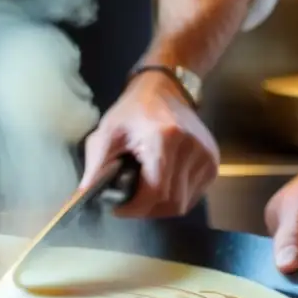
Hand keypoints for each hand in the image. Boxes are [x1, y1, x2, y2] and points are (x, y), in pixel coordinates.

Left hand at [81, 71, 218, 216]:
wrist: (166, 88)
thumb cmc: (133, 110)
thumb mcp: (108, 132)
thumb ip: (96, 165)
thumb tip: (85, 196)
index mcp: (164, 139)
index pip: (155, 192)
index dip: (135, 208)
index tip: (117, 208)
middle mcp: (192, 149)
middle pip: (171, 203)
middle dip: (146, 209)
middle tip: (129, 201)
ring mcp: (207, 157)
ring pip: (183, 204)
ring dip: (160, 205)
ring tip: (144, 190)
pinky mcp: (213, 163)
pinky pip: (193, 196)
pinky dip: (175, 198)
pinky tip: (161, 184)